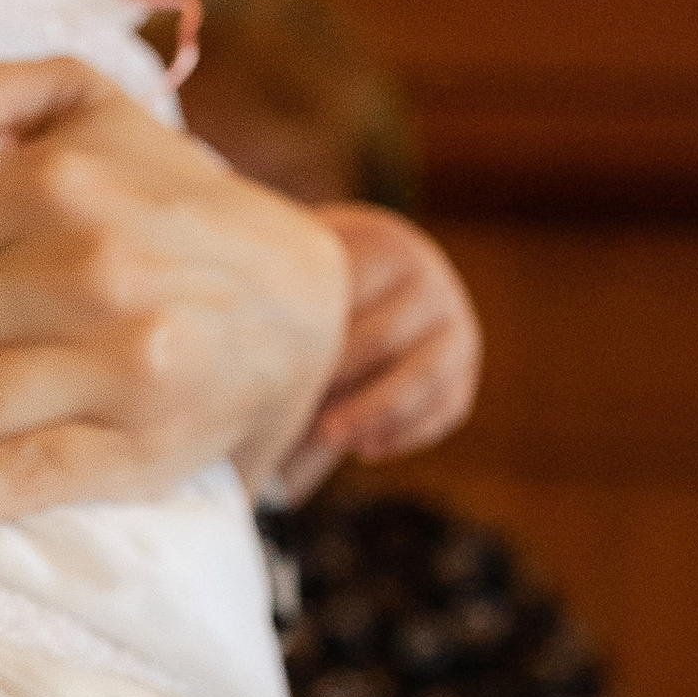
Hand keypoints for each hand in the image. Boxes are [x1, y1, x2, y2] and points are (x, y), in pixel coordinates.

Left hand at [272, 205, 481, 498]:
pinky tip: (365, 449)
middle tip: (291, 412)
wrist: (386, 282)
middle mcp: (431, 284)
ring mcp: (456, 330)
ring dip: (373, 413)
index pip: (350, 291)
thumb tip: (232, 361)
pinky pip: (443, 411)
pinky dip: (404, 433)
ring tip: (330, 439)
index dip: (314, 331)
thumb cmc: (324, 288)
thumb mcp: (310, 275)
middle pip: (383, 338)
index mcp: (387, 247)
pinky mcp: (464, 378)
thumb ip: (284, 303)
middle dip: (338, 379)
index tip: (271, 363)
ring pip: (422, 379)